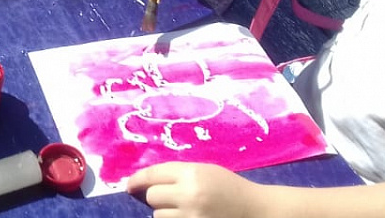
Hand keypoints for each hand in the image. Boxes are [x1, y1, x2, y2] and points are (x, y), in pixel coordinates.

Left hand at [127, 162, 259, 217]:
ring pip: (158, 216)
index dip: (136, 180)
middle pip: (152, 196)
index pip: (152, 175)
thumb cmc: (229, 188)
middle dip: (157, 197)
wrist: (256, 211)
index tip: (128, 185)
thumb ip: (178, 174)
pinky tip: (188, 216)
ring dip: (166, 213)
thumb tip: (145, 181)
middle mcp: (189, 195)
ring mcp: (191, 217)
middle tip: (171, 198)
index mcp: (192, 174)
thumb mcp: (205, 171)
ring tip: (185, 210)